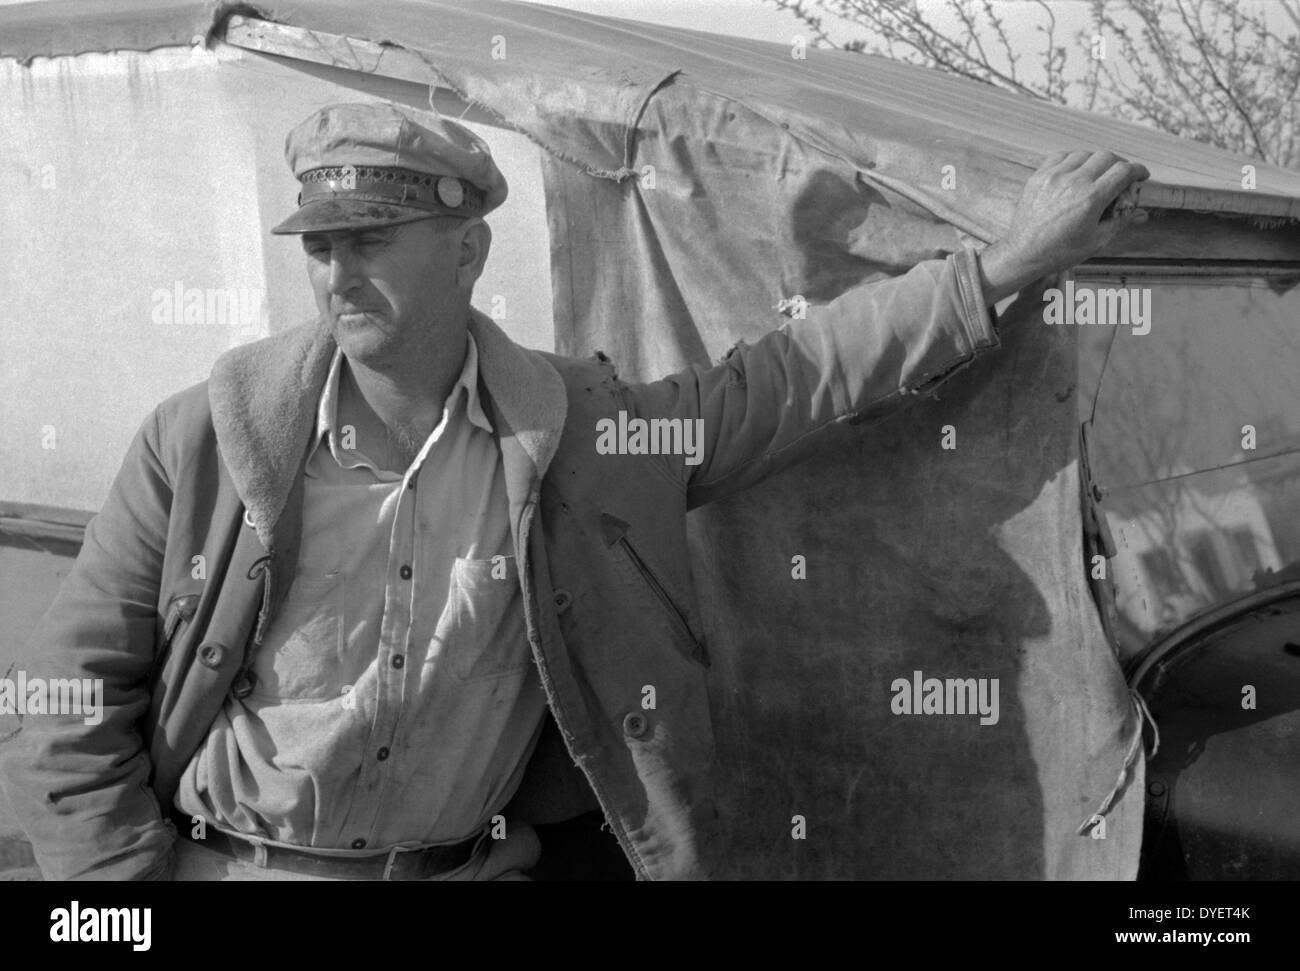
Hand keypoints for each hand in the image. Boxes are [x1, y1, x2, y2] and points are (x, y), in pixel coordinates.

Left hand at [979, 150, 1149, 301]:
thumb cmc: (1061, 251)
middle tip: (1121, 176)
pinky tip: (1075, 172)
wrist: (1024, 253)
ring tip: (1097, 175)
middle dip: (1119, 164)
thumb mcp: (1097, 240)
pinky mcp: (1038, 177)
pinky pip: (1060, 156)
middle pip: (1107, 157)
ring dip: (1096, 161)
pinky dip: (1073, 160)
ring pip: (1084, 153)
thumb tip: (1141, 212)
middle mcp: (1073, 182)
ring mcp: (1053, 177)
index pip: (1124, 170)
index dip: (1138, 170)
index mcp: (1091, 198)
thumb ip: (1121, 220)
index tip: (1141, 175)